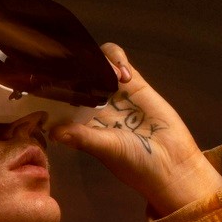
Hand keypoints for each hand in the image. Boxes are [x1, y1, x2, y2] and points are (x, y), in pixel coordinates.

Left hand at [50, 44, 221, 216]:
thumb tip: (53, 132)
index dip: (51, 86)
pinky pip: (116, 59)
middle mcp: (91, 105)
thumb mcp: (107, 150)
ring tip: (111, 77)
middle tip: (81, 72)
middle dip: (72, 67)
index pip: (57, 98)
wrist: (172, 163)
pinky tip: (124, 76)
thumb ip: (83, 137)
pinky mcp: (133, 83)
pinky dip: (116, 58)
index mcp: (78, 122)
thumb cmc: (135, 163)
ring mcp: (111, 92)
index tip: (49, 79)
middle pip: (72, 75)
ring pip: (93, 63)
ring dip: (95, 61)